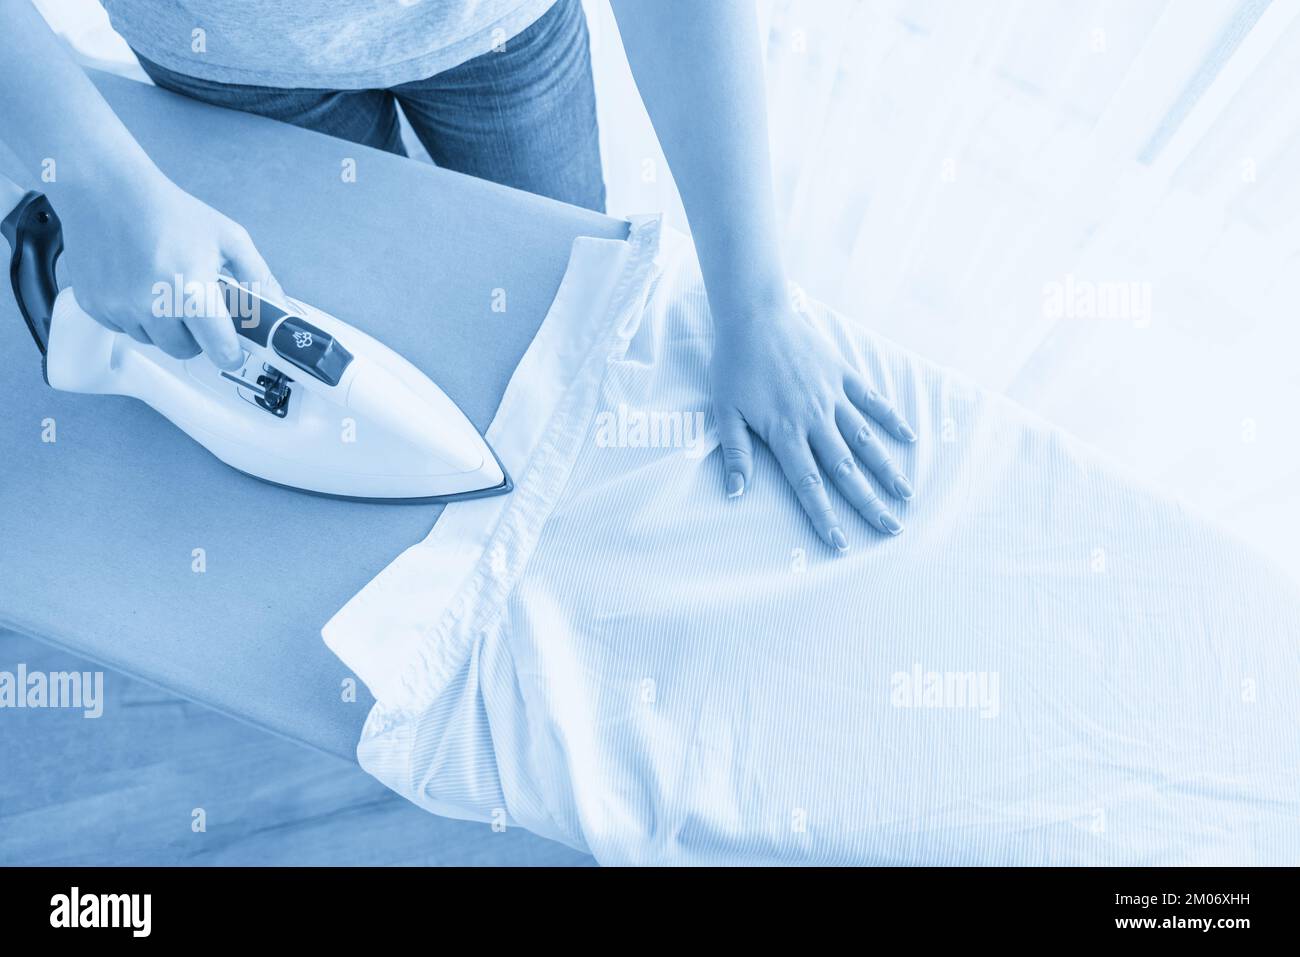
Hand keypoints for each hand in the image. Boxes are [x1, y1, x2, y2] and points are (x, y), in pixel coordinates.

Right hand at [58, 169, 280, 370]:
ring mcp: (119, 306)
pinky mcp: (93, 304)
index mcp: (191, 290)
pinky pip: (124, 328)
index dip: (231, 352)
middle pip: (184, 349)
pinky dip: (134, 314)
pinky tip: (137, 283)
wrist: (109, 189)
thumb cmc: (171, 211)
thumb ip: (259, 278)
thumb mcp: (229, 239)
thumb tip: (282, 310)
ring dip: (163, 324)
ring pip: (153, 340)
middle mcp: (152, 304)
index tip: (234, 349)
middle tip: (195, 303)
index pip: (219, 349)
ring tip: (164, 286)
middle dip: (195, 334)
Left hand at [709, 300, 917, 549]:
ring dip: (886, 469)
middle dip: (868, 502)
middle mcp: (814, 419)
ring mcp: (832, 396)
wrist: (754, 314)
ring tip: (906, 495)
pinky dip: (890, 419)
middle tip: (891, 529)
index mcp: (784, 432)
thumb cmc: (734, 365)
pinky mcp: (842, 373)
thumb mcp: (724, 412)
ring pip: (865, 440)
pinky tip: (908, 438)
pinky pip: (871, 400)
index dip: (825, 515)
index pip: (808, 484)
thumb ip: (736, 453)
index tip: (842, 543)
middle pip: (845, 469)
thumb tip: (735, 494)